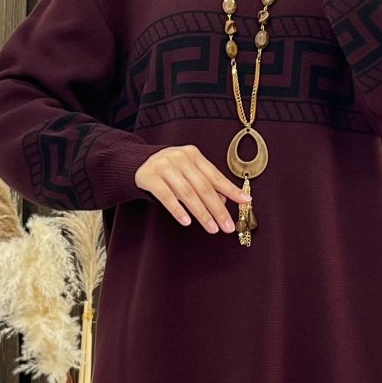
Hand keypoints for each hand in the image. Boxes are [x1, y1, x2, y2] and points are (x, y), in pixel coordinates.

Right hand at [134, 146, 250, 232]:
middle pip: (203, 187)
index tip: (245, 202)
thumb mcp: (188, 172)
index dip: (231, 190)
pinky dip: (178, 210)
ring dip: (201, 213)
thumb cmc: (168, 169)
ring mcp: (164, 166)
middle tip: (227, 226)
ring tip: (212, 228)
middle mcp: (180, 158)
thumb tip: (225, 201)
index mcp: (193, 154)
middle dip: (218, 208)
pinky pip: (166, 196)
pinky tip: (187, 221)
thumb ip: (205, 183)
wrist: (136, 162)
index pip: (215, 176)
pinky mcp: (149, 177)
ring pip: (187, 193)